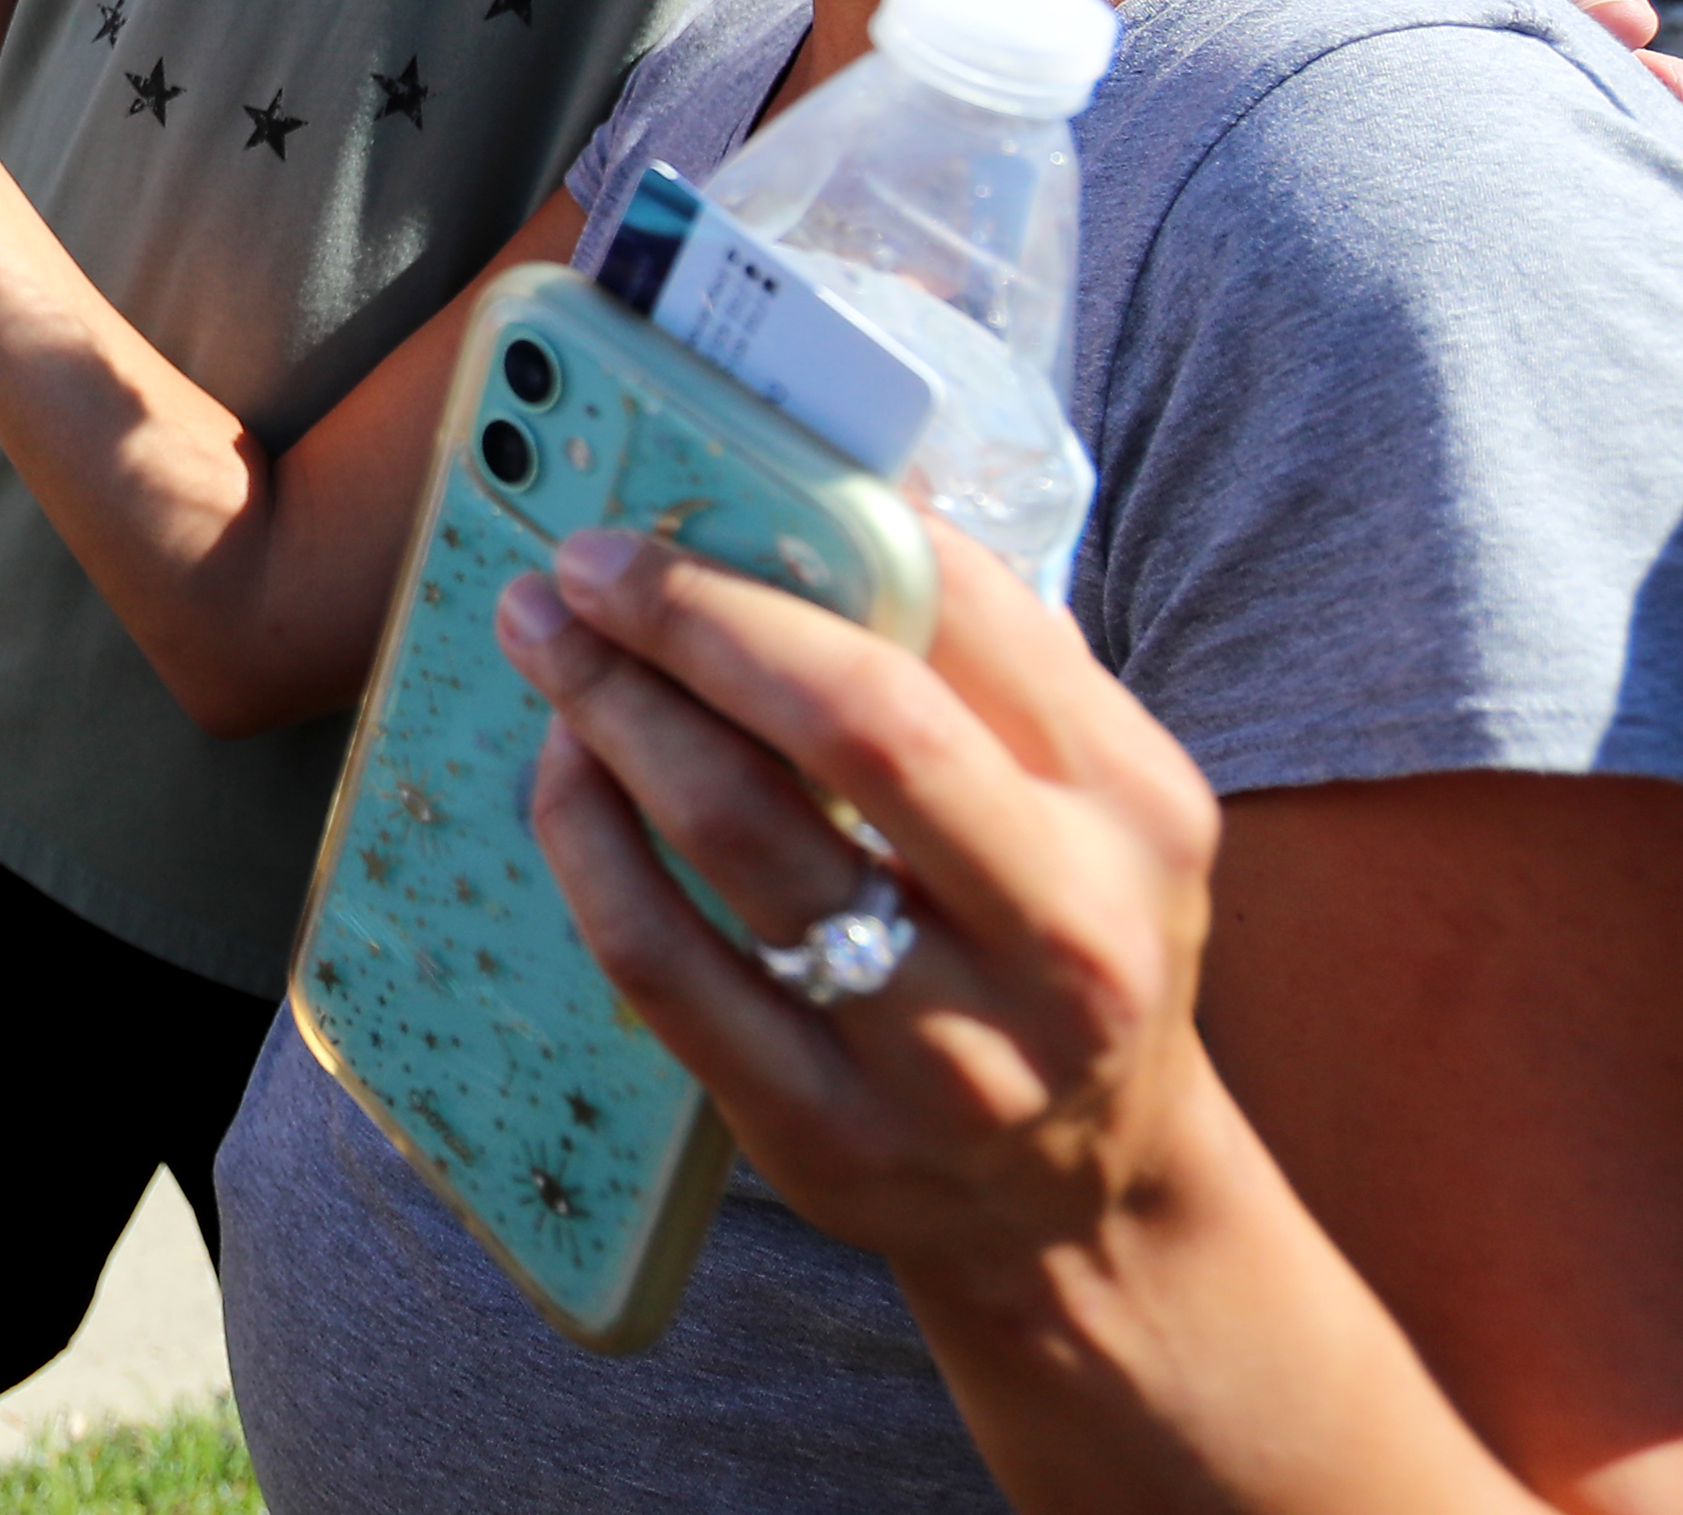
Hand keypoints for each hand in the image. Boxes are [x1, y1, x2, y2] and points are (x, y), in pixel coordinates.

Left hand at [505, 519, 1230, 1290]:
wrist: (1088, 1194)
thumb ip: (994, 650)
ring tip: (548, 643)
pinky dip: (589, 843)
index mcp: (1134, 815)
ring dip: (612, 712)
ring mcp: (942, 1058)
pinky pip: (661, 963)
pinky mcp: (824, 1138)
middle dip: (695, 618)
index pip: (970, 624)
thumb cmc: (1067, 934)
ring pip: (733, 836)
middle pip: (851, 728)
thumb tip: (843, 488)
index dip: (816, 536)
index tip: (696, 492)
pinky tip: (567, 775)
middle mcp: (1061, 941)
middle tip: (585, 563)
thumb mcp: (1098, 792)